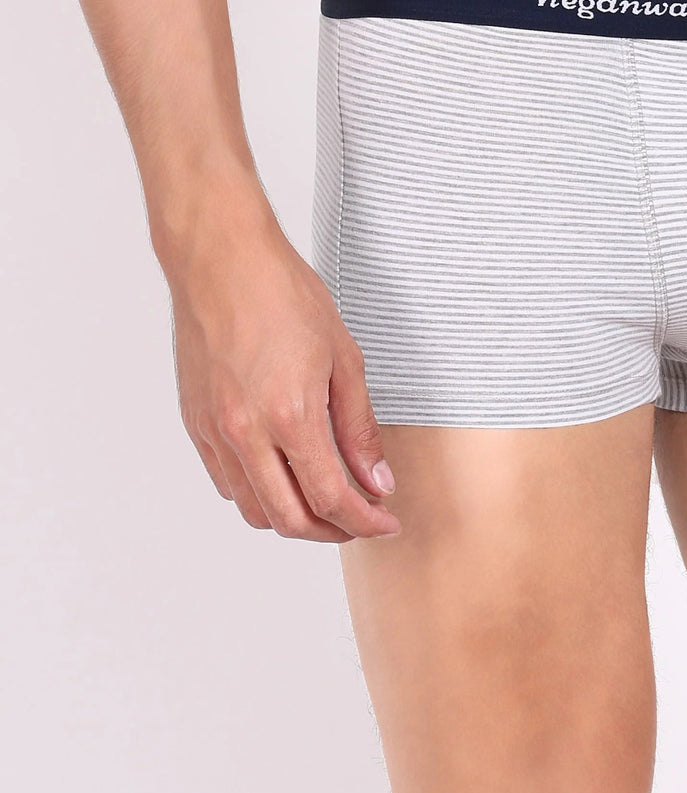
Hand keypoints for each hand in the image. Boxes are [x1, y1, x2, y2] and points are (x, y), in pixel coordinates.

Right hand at [166, 209, 401, 542]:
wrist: (221, 261)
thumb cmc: (284, 295)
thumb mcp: (344, 358)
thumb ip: (359, 427)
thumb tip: (377, 478)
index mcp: (290, 416)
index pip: (331, 498)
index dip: (365, 521)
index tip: (386, 521)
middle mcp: (246, 433)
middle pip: (289, 520)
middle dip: (332, 531)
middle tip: (361, 519)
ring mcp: (214, 432)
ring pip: (253, 510)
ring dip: (293, 518)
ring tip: (326, 499)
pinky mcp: (195, 423)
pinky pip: (227, 482)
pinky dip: (259, 493)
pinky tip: (285, 474)